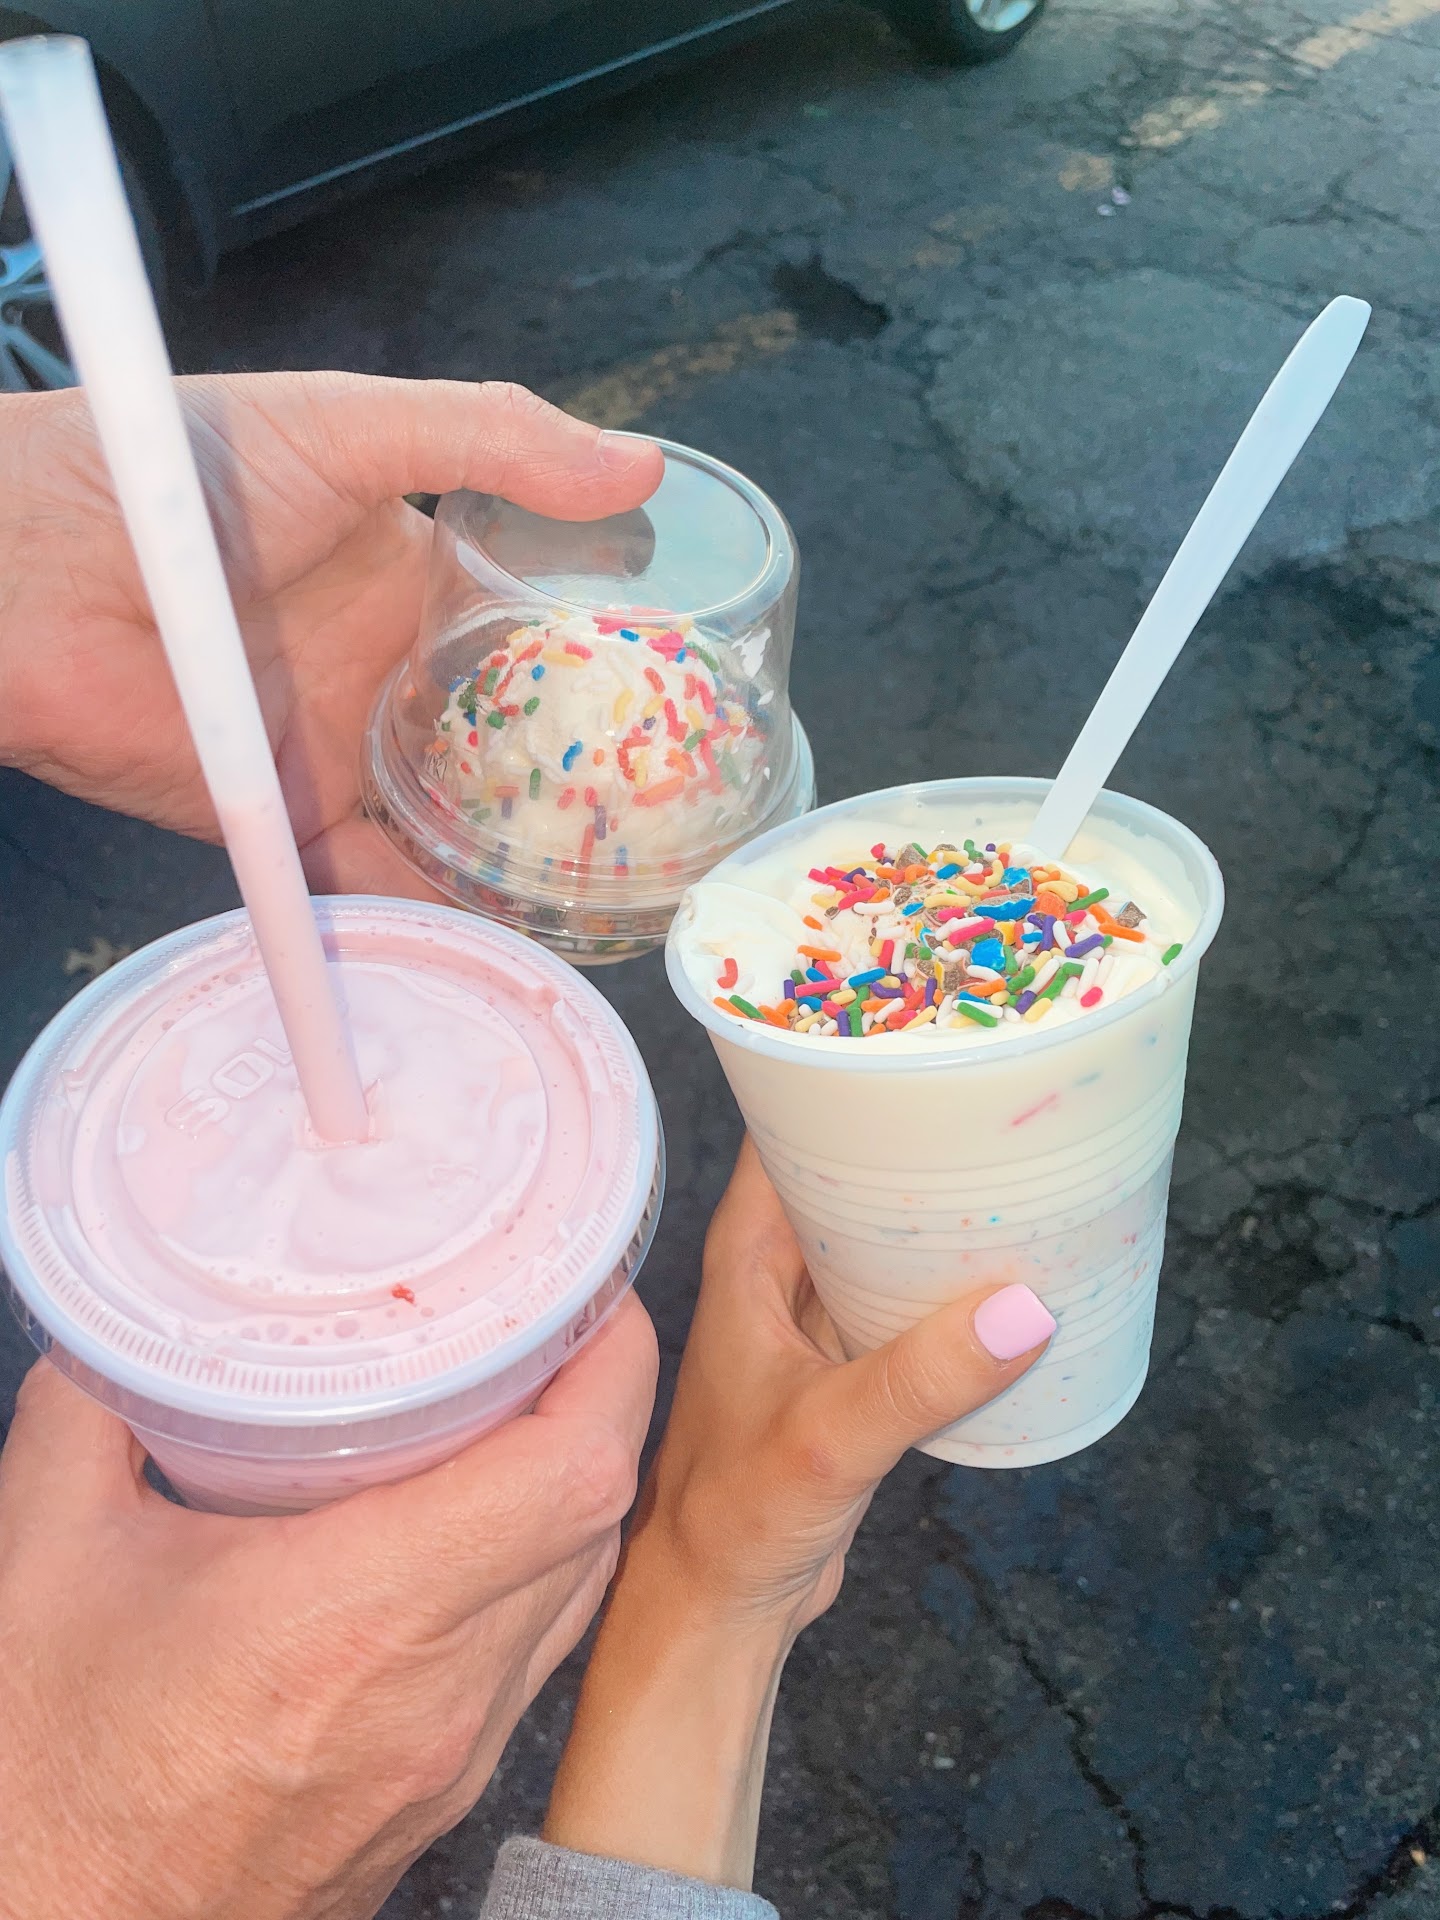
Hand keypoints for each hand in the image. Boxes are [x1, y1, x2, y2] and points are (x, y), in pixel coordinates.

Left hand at [0, 375, 661, 894]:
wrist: (33, 569)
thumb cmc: (178, 470)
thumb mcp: (350, 425)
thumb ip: (491, 439)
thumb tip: (640, 467)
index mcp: (413, 581)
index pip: (534, 634)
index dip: (608, 667)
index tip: (692, 701)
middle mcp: (390, 673)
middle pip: (509, 742)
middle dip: (585, 780)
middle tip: (681, 818)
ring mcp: (346, 754)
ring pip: (460, 823)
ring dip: (526, 858)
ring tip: (621, 892)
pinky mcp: (292, 823)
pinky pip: (378, 888)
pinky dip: (436, 919)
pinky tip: (513, 941)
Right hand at [0, 1294, 657, 1919]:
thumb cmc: (48, 1789)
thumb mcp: (43, 1562)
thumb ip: (87, 1414)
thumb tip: (118, 1334)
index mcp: (357, 1618)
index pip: (570, 1477)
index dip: (611, 1369)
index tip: (591, 1301)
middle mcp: (437, 1696)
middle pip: (593, 1522)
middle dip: (599, 1405)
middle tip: (558, 1328)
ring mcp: (448, 1760)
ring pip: (576, 1592)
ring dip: (569, 1493)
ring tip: (524, 1410)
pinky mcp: (435, 1801)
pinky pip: (531, 1660)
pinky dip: (532, 1575)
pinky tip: (475, 1533)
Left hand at [543, 1140, 1053, 1886]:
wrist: (718, 1610)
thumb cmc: (734, 1518)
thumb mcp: (834, 1435)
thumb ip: (923, 1376)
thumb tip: (1027, 1311)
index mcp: (747, 1258)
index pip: (788, 1130)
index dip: (841, 1078)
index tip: (919, 1040)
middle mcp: (777, 1276)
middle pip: (845, 1176)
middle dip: (912, 1141)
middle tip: (1002, 1099)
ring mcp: (815, 1323)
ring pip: (879, 1241)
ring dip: (935, 1216)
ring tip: (1023, 1171)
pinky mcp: (850, 1372)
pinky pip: (904, 1302)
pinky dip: (948, 1286)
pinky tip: (1011, 1277)